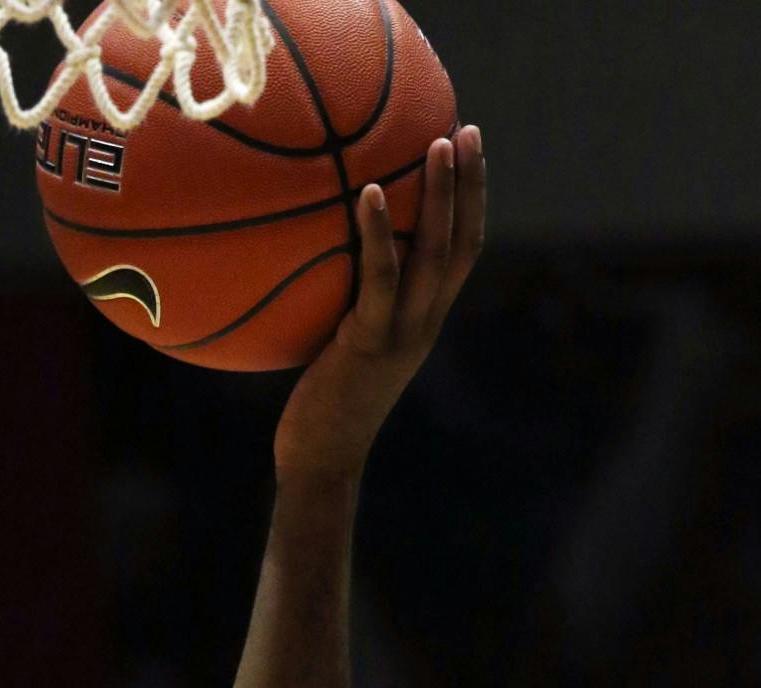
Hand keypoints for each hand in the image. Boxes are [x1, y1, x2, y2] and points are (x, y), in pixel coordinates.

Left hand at [273, 124, 485, 484]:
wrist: (320, 462)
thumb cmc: (320, 406)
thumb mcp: (341, 347)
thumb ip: (346, 306)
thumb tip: (312, 257)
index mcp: (424, 321)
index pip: (461, 253)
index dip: (472, 203)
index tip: (465, 151)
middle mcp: (424, 323)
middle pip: (462, 243)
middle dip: (470, 185)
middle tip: (465, 129)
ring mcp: (403, 334)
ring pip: (435, 255)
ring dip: (441, 196)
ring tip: (436, 143)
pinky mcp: (370, 344)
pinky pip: (380, 281)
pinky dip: (378, 236)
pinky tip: (367, 194)